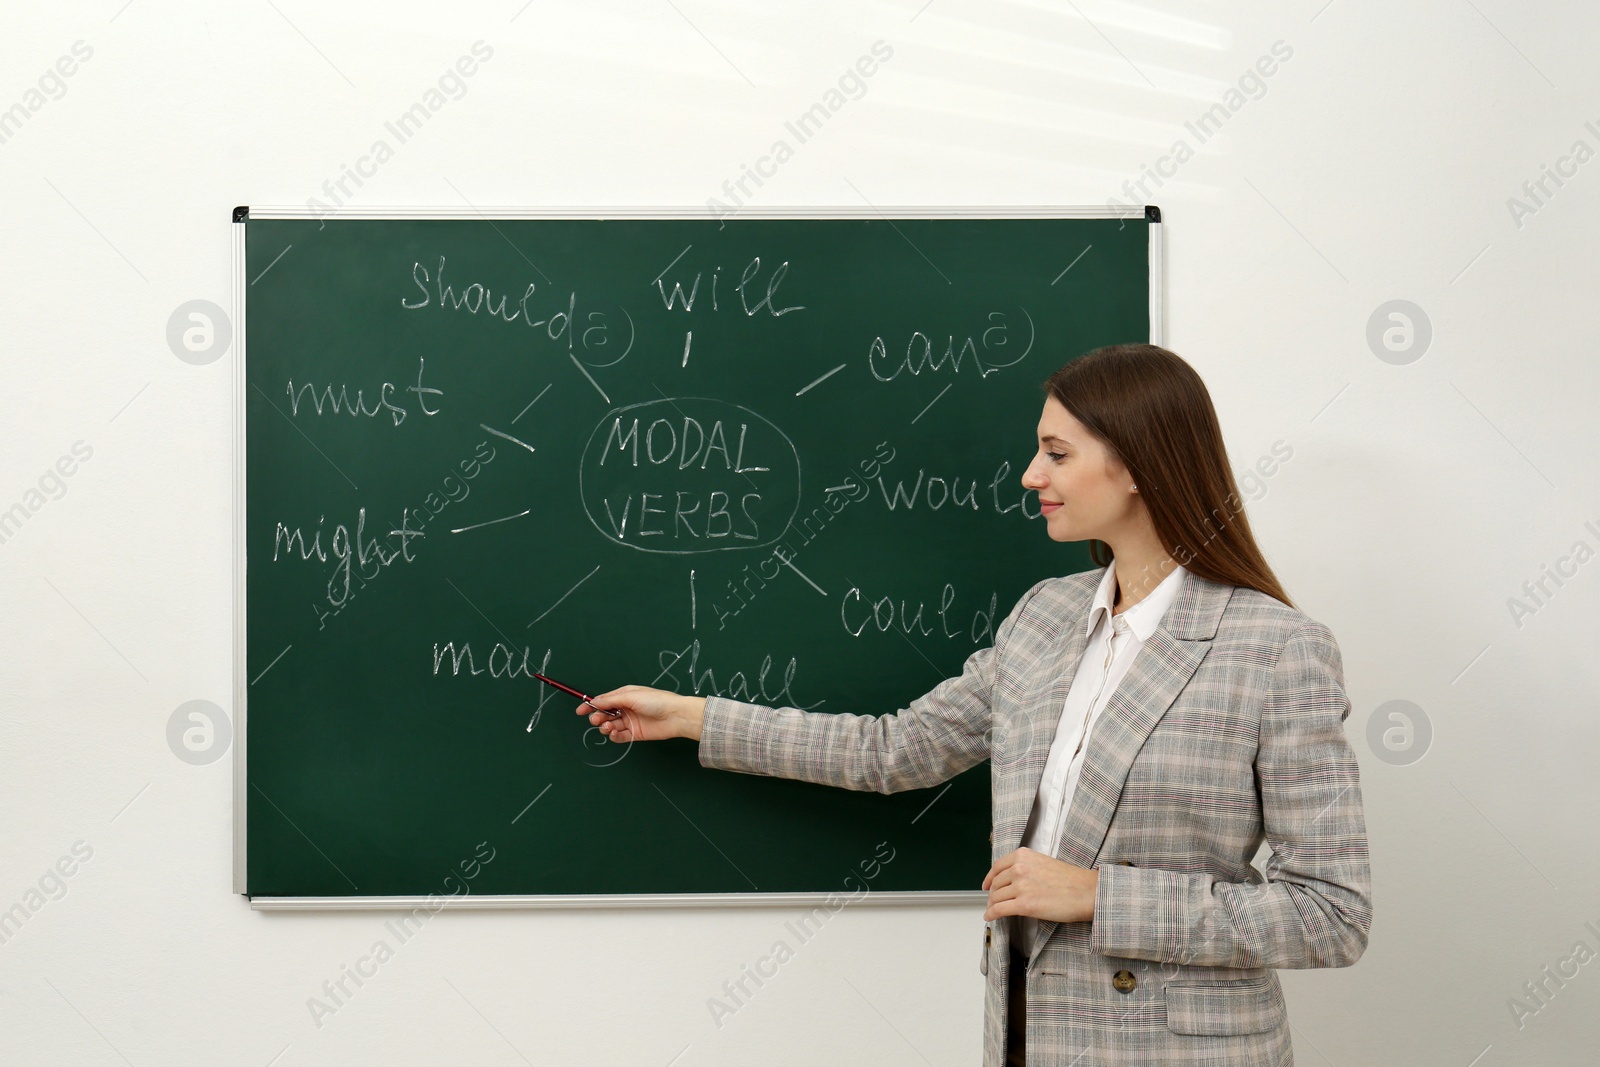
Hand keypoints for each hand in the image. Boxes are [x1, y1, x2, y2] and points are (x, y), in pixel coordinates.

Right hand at [579, 685, 704, 742]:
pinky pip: (619, 737)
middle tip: (597, 719)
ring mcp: (630, 721)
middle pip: (604, 714)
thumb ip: (611, 700)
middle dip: (597, 717)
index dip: (591, 705)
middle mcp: (626, 708)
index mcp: (624, 695)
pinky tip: (616, 733)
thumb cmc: (657, 701)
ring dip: (605, 727)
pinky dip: (614, 736)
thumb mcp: (631, 696)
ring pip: (610, 726)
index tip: (580, 711)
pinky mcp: (635, 734)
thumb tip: (594, 701)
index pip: (603, 700)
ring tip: (609, 727)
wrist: (675, 716)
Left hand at [981, 847, 1098, 923]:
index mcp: (1023, 856)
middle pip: (996, 883)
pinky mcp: (1024, 905)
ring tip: (993, 910)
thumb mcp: (1043, 863)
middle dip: (993, 894)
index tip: (986, 885)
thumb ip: (1026, 867)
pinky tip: (990, 917)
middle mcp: (1019, 868)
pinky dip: (991, 914)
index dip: (989, 878)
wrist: (1087, 892)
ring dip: (992, 905)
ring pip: (996, 897)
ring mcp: (1021, 886)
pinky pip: (999, 910)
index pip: (997, 867)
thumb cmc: (1071, 880)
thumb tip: (1012, 880)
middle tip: (993, 901)